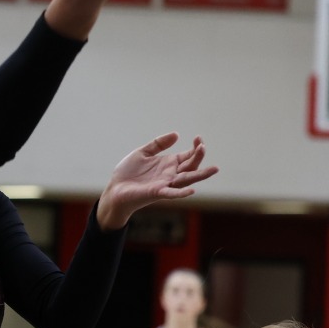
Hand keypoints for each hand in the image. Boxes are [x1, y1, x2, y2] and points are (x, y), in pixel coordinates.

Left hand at [97, 134, 217, 229]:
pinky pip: (172, 193)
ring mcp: (165, 184)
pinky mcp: (157, 192)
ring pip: (187, 180)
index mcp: (168, 164)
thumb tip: (176, 134)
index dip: (195, 148)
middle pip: (191, 166)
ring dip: (200, 175)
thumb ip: (158, 143)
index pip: (187, 156)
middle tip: (202, 146)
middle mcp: (170, 174)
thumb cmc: (128, 173)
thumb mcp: (143, 152)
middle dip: (198, 157)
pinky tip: (192, 190)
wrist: (115, 189)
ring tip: (214, 169)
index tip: (198, 138)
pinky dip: (182, 193)